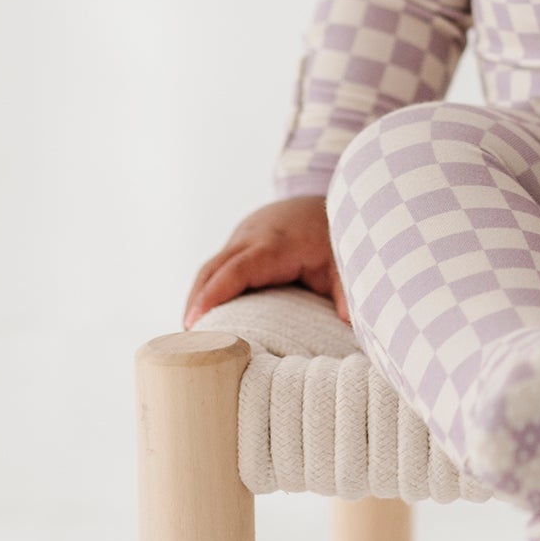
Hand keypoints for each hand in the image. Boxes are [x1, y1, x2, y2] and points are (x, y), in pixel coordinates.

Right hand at [184, 196, 349, 329]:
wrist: (326, 197)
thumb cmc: (334, 232)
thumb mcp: (344, 259)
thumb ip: (346, 289)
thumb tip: (352, 323)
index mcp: (277, 243)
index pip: (239, 268)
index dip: (215, 294)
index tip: (194, 321)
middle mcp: (253, 236)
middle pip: (214, 269)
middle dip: (197, 303)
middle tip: (187, 343)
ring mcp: (243, 236)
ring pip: (211, 267)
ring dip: (198, 299)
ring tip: (192, 339)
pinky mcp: (240, 242)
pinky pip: (218, 266)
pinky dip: (208, 289)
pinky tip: (206, 318)